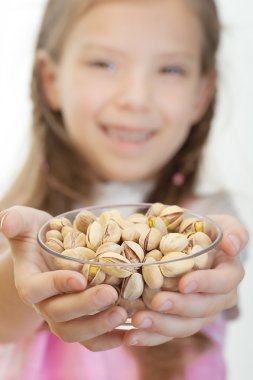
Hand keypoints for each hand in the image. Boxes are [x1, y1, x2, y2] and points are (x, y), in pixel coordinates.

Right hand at [0, 206, 126, 350]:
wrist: (53, 252)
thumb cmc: (41, 234)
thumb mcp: (29, 223)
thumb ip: (17, 219)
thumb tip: (8, 221)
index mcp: (29, 281)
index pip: (36, 289)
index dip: (56, 285)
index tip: (80, 278)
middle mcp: (44, 303)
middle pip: (58, 315)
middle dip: (84, 306)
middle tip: (110, 294)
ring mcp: (61, 316)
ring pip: (74, 333)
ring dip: (98, 326)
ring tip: (123, 313)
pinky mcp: (80, 322)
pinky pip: (90, 340)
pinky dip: (109, 339)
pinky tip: (129, 331)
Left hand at [123, 214, 247, 346]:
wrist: (188, 244)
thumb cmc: (204, 232)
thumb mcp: (221, 224)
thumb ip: (233, 231)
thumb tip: (232, 246)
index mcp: (228, 275)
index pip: (222, 283)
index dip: (205, 284)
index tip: (184, 283)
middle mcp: (217, 299)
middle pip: (202, 309)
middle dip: (179, 307)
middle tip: (156, 302)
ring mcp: (198, 313)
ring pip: (184, 326)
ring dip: (161, 326)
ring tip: (137, 321)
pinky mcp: (179, 321)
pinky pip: (166, 334)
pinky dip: (148, 336)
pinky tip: (130, 337)